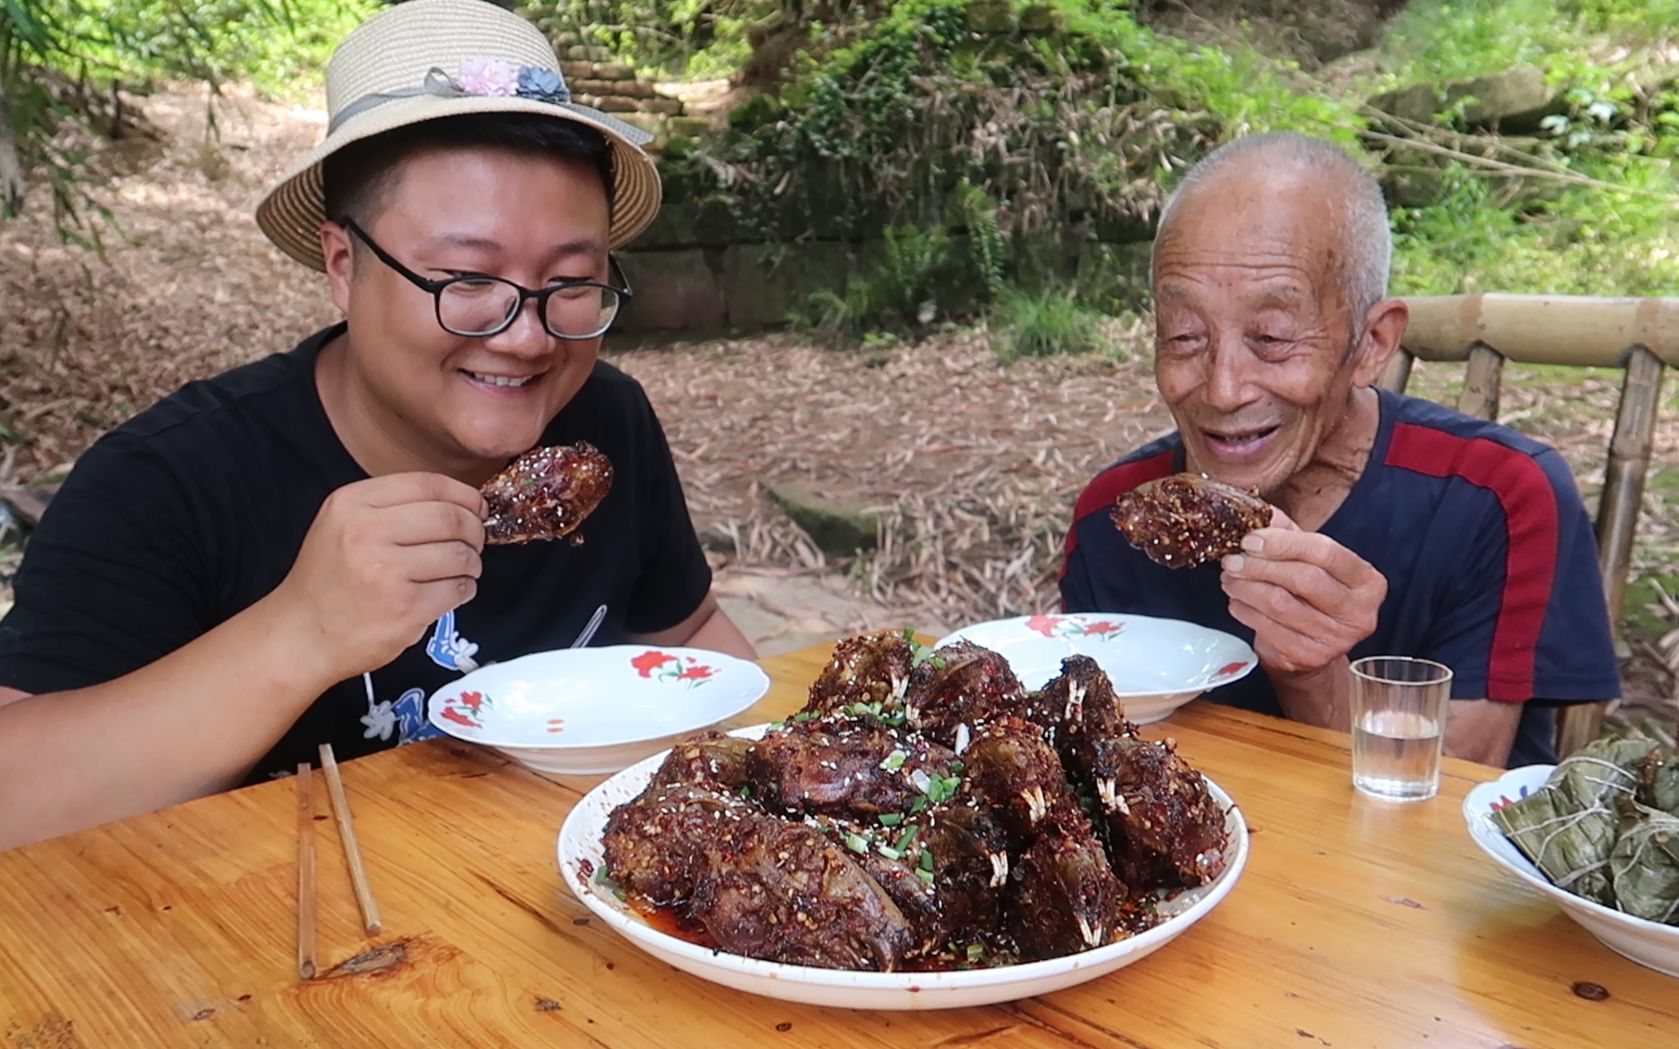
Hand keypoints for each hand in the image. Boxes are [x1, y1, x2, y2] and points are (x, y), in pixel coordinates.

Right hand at [270, 473, 486, 682]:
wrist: (303, 634)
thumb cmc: (330, 579)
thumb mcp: (342, 523)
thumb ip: (392, 506)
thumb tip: (461, 501)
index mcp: (351, 504)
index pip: (427, 484)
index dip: (463, 494)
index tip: (476, 506)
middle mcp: (366, 533)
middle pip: (450, 517)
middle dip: (474, 529)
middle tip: (475, 540)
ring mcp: (386, 572)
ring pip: (459, 554)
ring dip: (471, 562)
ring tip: (463, 569)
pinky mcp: (405, 609)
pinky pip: (458, 589)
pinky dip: (465, 589)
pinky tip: (452, 591)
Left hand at [1220, 507, 1386, 677]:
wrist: (1314, 649)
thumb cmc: (1312, 598)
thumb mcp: (1309, 562)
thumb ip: (1289, 534)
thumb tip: (1260, 513)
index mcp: (1367, 581)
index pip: (1325, 552)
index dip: (1283, 543)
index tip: (1251, 540)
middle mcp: (1358, 611)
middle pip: (1303, 578)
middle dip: (1260, 566)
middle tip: (1232, 560)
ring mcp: (1336, 638)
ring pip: (1280, 603)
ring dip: (1246, 587)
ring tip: (1229, 578)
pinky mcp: (1309, 656)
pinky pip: (1267, 627)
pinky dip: (1245, 610)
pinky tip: (1237, 600)